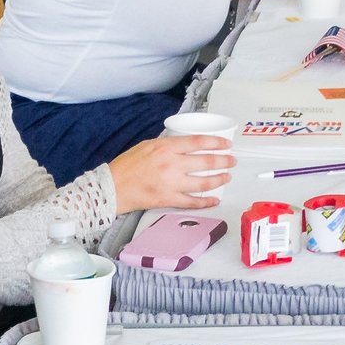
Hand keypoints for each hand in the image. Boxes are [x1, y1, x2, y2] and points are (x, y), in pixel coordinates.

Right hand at [108, 135, 235, 212]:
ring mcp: (171, 183)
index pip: (199, 142)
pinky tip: (214, 199)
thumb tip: (186, 146)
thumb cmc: (126, 166)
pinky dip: (206, 202)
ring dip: (219, 180)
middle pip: (206, 162)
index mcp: (165, 147)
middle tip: (231, 161)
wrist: (112, 187)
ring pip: (204, 183)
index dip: (217, 143)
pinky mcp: (168, 199)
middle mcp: (171, 164)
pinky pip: (192, 202)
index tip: (226, 145)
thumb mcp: (147, 145)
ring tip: (226, 177)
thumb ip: (168, 145)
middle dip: (224, 161)